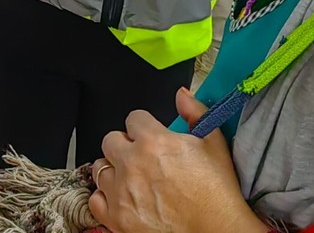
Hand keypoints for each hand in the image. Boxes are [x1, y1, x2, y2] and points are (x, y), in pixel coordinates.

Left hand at [89, 90, 264, 232]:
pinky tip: (123, 198)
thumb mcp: (214, 144)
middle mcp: (131, 164)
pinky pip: (95, 200)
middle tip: (141, 157)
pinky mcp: (117, 218)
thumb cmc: (216, 191)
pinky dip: (106, 198)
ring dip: (114, 170)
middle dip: (124, 144)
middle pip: (110, 140)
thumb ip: (195, 113)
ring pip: (100, 168)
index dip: (143, 126)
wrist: (218, 232)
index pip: (133, 118)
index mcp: (153, 141)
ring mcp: (121, 192)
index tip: (151, 136)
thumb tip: (181, 94)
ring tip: (132, 179)